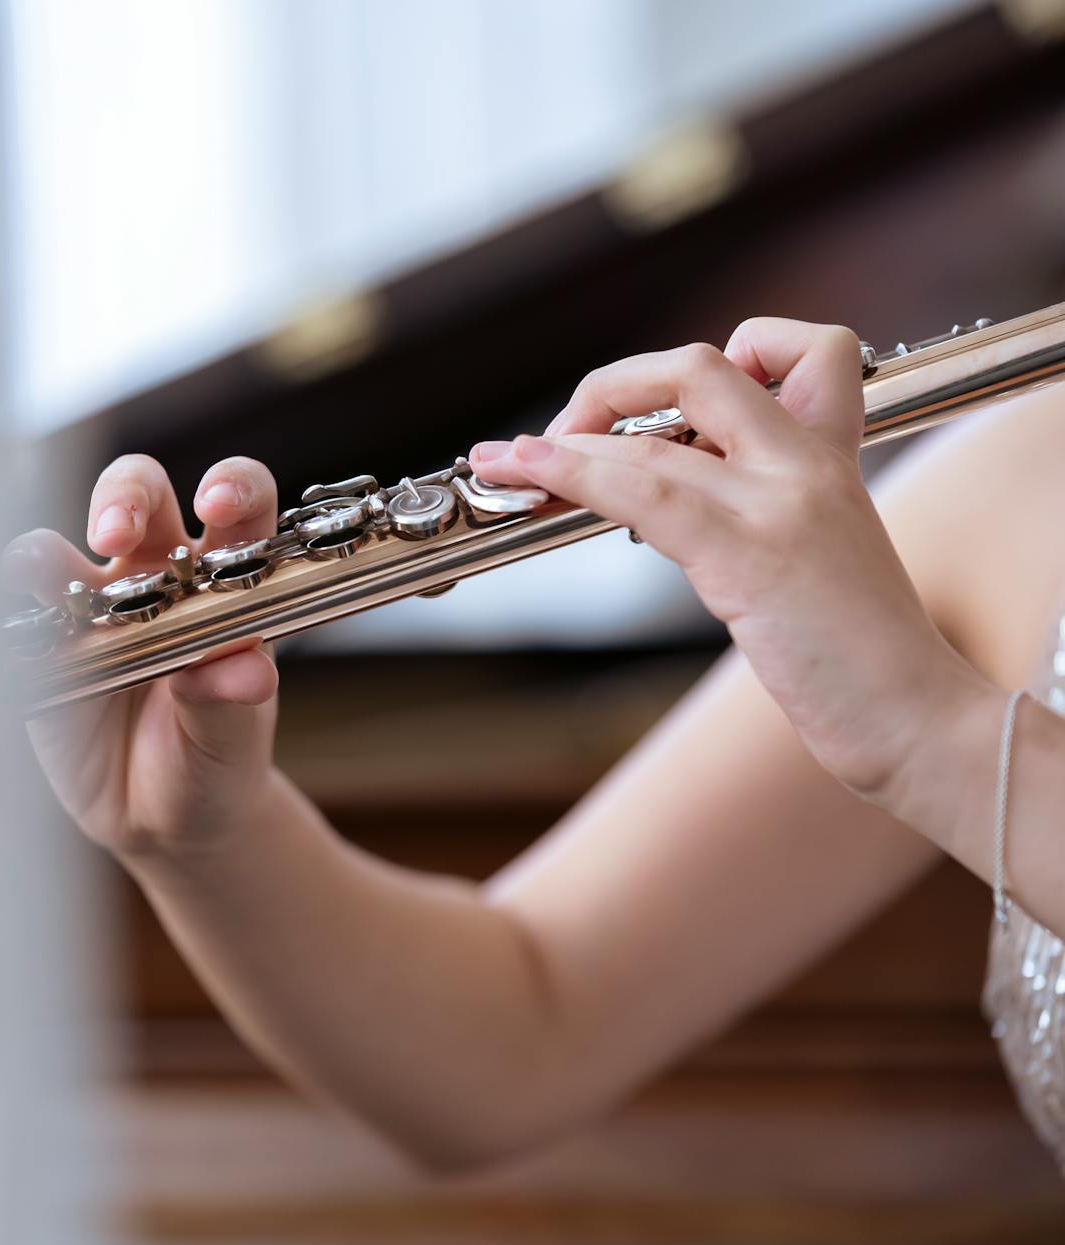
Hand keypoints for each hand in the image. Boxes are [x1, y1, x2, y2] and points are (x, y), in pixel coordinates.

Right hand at [2, 455, 282, 857]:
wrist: (161, 821)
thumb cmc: (211, 762)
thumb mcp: (232, 740)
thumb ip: (233, 699)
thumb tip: (244, 670)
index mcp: (222, 581)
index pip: (237, 506)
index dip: (231, 486)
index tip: (215, 505)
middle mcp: (155, 576)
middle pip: (138, 493)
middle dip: (123, 497)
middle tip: (113, 533)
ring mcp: (90, 606)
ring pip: (55, 548)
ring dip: (42, 554)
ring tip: (39, 576)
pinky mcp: (40, 650)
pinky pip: (12, 620)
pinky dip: (6, 621)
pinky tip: (13, 643)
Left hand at [470, 319, 975, 801]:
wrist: (916, 720)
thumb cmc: (857, 656)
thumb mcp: (814, 556)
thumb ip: (756, 509)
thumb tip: (666, 496)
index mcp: (833, 456)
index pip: (799, 347)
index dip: (720, 356)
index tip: (656, 410)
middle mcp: (810, 462)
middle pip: (701, 367)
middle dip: (610, 388)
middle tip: (559, 438)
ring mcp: (781, 502)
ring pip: (653, 431)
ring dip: (561, 442)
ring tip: (505, 460)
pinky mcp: (751, 554)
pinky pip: (644, 489)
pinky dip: (571, 475)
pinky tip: (529, 478)